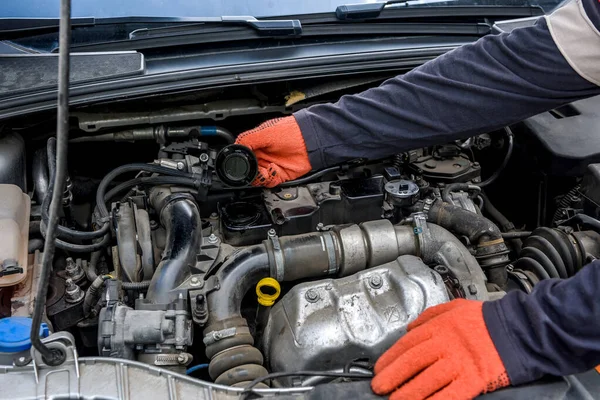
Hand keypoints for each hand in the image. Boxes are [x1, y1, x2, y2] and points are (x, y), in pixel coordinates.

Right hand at [235, 116, 311, 187]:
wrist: (310, 141)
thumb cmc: (292, 131)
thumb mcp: (266, 132)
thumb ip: (249, 139)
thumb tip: (236, 146)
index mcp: (256, 145)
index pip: (242, 156)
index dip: (240, 161)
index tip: (242, 163)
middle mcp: (262, 156)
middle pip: (248, 170)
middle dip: (250, 172)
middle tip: (256, 169)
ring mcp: (270, 166)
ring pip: (257, 179)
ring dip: (259, 177)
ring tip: (266, 171)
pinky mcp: (279, 175)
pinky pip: (269, 183)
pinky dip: (269, 180)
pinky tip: (273, 171)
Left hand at [372, 299, 509, 399]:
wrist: (519, 327)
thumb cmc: (487, 318)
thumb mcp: (454, 307)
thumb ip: (429, 316)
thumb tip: (410, 327)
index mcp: (439, 327)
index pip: (407, 343)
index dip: (390, 358)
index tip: (379, 368)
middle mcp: (446, 344)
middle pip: (412, 362)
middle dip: (392, 376)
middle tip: (378, 387)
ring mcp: (460, 362)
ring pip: (427, 380)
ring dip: (408, 393)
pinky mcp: (475, 378)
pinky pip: (451, 394)